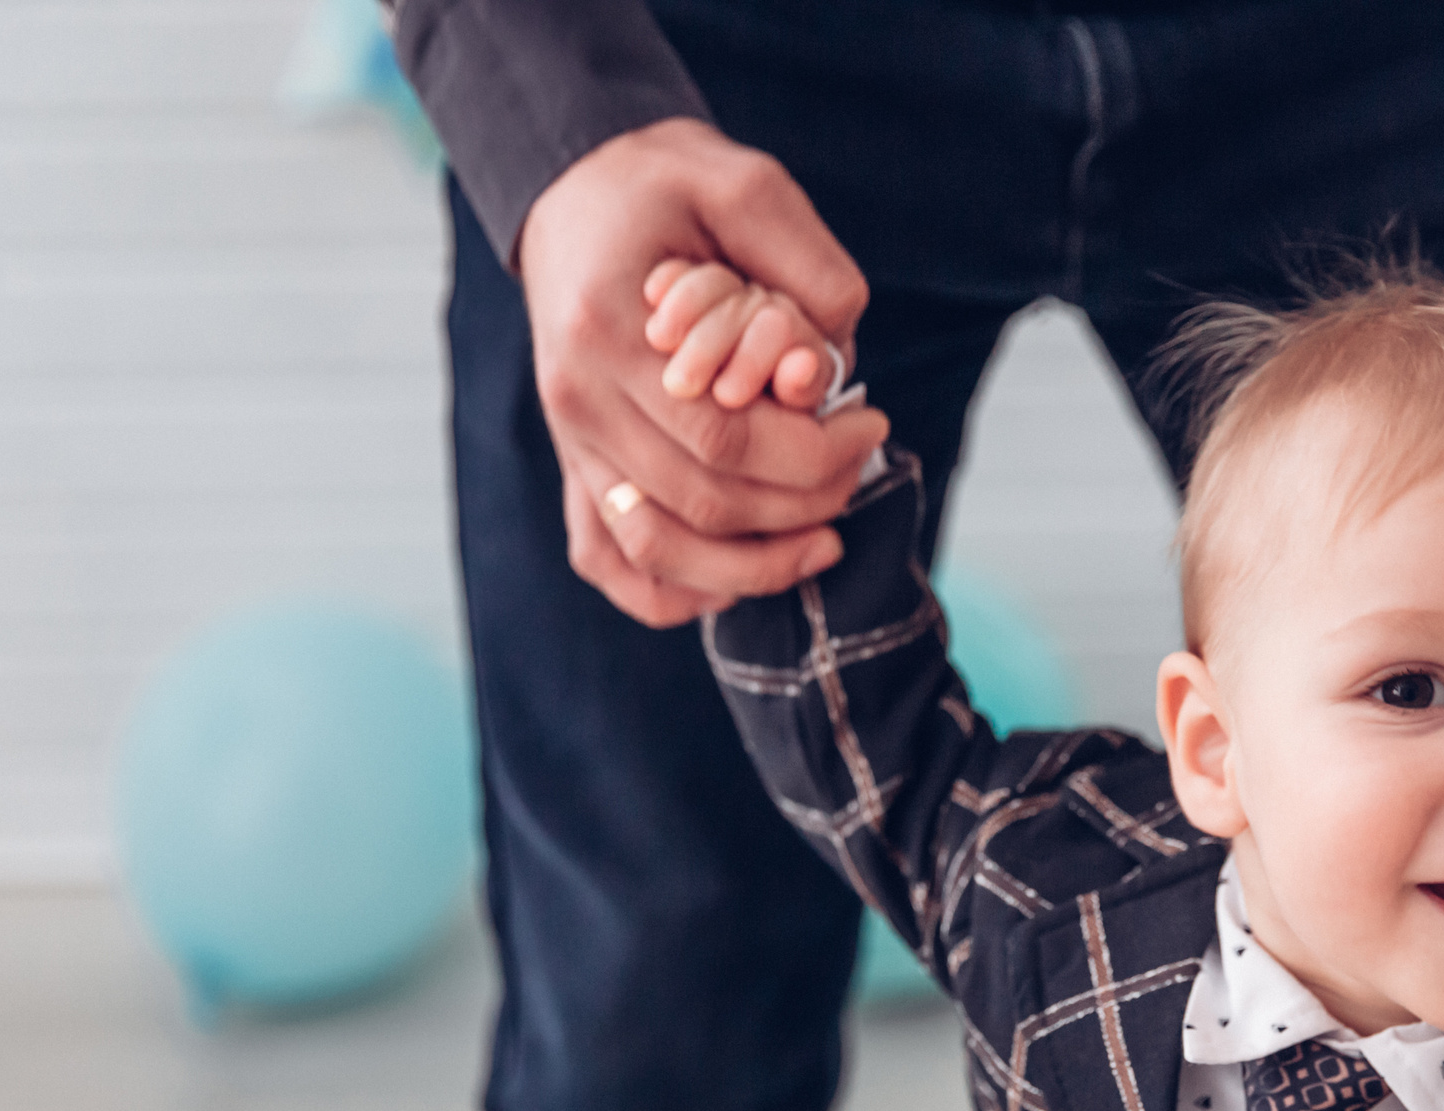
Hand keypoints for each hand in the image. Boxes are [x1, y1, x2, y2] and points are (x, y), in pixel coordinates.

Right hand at [516, 117, 887, 626]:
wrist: (579, 190)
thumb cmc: (668, 188)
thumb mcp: (745, 186)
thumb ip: (804, 265)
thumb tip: (839, 361)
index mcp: (609, 331)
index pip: (726, 438)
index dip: (816, 455)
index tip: (873, 423)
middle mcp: (577, 399)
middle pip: (703, 503)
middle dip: (804, 506)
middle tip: (861, 467)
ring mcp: (570, 439)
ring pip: (656, 551)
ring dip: (750, 569)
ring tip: (822, 543)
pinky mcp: (574, 463)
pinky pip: (606, 559)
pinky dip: (670, 592)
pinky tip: (735, 584)